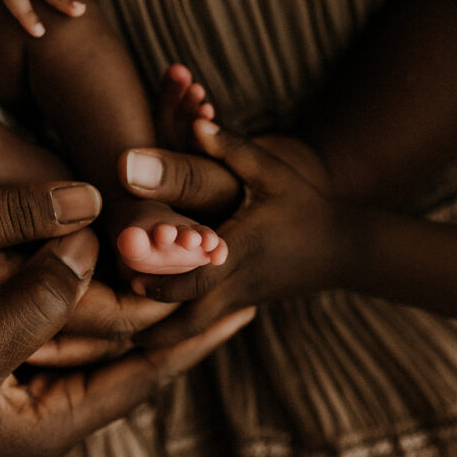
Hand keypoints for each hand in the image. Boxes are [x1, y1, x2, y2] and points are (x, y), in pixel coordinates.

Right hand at [0, 227, 255, 456]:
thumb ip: (37, 301)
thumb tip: (95, 247)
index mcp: (61, 416)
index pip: (151, 370)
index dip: (199, 331)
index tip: (247, 297)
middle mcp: (56, 400)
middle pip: (135, 349)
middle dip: (178, 306)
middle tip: (226, 263)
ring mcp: (31, 376)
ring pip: (103, 328)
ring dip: (140, 291)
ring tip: (184, 256)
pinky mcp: (6, 350)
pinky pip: (65, 314)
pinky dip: (92, 283)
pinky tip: (111, 256)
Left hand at [121, 121, 344, 346]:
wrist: (342, 250)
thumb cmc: (303, 204)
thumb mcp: (272, 171)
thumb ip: (231, 148)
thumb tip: (193, 122)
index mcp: (244, 248)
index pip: (199, 275)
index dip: (162, 279)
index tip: (127, 276)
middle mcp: (239, 282)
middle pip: (190, 320)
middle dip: (152, 321)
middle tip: (114, 311)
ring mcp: (239, 301)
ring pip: (193, 332)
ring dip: (160, 334)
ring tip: (122, 330)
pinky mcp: (238, 308)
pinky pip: (201, 328)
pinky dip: (174, 331)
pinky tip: (143, 326)